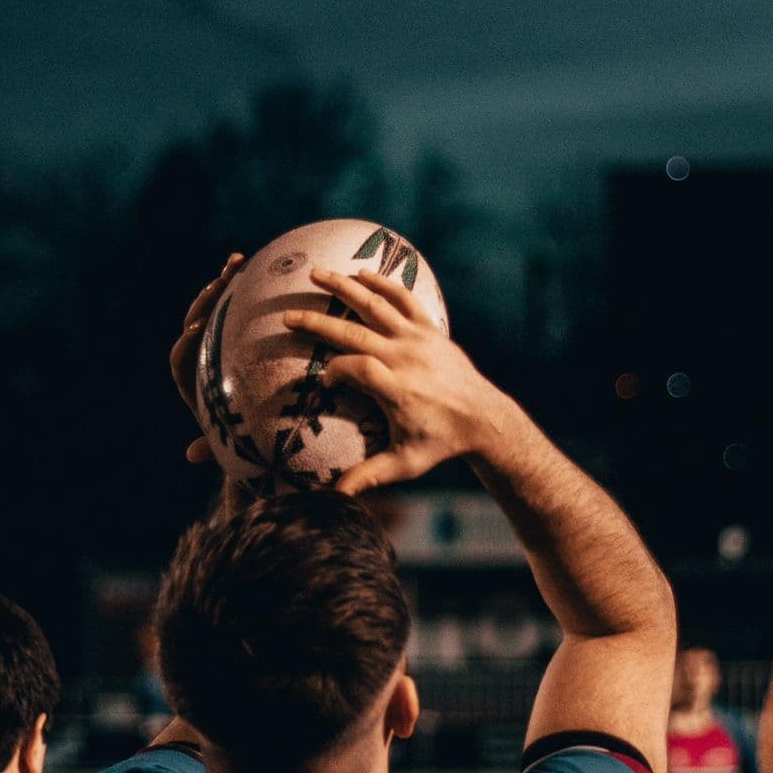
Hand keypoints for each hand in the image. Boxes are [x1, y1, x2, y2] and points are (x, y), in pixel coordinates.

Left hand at [169, 254, 244, 463]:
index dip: (184, 345)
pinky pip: (241, 304)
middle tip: (220, 285)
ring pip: (216, 308)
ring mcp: (221, 339)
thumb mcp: (229, 443)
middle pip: (194, 324)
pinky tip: (259, 265)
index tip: (195, 332)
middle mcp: (202, 357)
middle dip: (204, 302)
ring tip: (239, 262)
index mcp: (192, 383)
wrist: (263, 424)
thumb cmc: (245, 438)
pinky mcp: (240, 329)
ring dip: (224, 283)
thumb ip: (211, 448)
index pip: (179, 360)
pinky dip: (246, 286)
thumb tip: (190, 456)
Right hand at [282, 267, 499, 495]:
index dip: (334, 370)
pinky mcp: (430, 330)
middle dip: (319, 322)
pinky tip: (359, 273)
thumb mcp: (404, 465)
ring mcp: (419, 340)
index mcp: (399, 389)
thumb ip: (368, 477)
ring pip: (377, 306)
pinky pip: (404, 299)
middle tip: (288, 315)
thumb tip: (333, 498)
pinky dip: (382, 283)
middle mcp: (407, 358)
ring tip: (316, 273)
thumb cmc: (439, 444)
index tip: (323, 381)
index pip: (357, 368)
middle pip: (356, 331)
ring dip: (344, 287)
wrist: (483, 419)